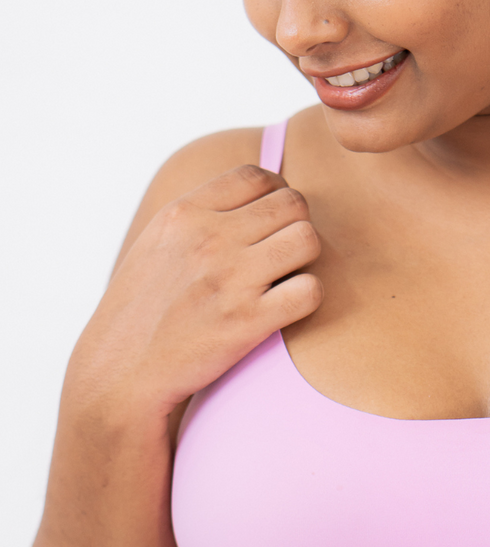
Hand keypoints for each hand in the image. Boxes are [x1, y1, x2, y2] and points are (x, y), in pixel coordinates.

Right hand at [67, 165, 322, 418]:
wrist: (122, 371)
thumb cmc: (141, 311)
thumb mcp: (156, 244)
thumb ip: (197, 217)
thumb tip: (243, 196)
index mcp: (185, 213)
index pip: (257, 176)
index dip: (277, 195)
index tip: (271, 224)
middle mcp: (209, 238)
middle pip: (292, 204)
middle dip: (296, 227)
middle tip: (284, 256)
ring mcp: (230, 279)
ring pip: (307, 240)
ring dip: (307, 261)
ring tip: (288, 280)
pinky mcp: (247, 321)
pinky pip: (310, 291)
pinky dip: (308, 298)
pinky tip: (288, 309)